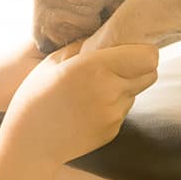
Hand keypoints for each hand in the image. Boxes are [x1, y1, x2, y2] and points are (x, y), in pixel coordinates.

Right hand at [0, 42, 158, 166]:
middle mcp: (109, 90)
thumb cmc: (34, 98)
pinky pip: (123, 109)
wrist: (30, 144)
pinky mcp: (113, 130)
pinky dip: (112, 105)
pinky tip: (87, 108)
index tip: (129, 49)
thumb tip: (104, 35)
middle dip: (138, 66)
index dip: (143, 50)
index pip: (148, 57)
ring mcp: (113, 114)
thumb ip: (81, 46)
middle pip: (150, 73)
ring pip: (136, 91)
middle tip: (116, 66)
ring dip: (123, 86)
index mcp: (94, 67)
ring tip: (93, 90)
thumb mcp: (52, 63)